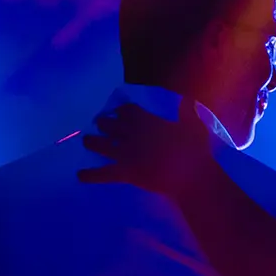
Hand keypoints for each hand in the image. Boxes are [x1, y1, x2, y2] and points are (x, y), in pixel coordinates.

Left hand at [78, 95, 214, 198]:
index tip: (118, 110)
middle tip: (99, 123)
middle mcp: (133, 134)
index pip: (128, 111)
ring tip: (86, 141)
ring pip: (104, 145)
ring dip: (93, 142)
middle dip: (104, 123)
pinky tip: (80, 176)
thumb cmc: (196, 151)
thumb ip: (187, 112)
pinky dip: (91, 175)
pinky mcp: (126, 172)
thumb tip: (186, 99)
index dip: (122, 110)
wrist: (191, 175)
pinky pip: (104, 173)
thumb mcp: (194, 127)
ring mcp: (127, 153)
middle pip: (112, 125)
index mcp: (148, 121)